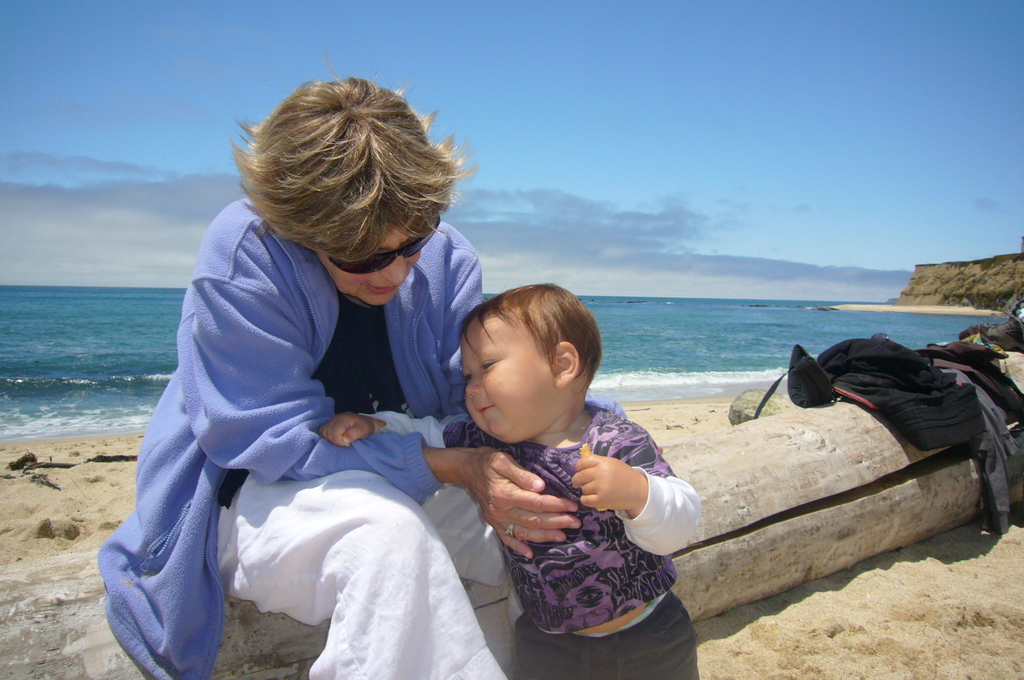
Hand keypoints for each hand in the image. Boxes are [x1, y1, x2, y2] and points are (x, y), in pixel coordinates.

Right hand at [318, 413, 383, 446]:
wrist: (364, 424)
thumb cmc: (364, 427)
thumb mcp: (363, 429)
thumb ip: (355, 433)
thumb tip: (345, 439)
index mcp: (341, 419)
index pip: (334, 434)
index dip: (341, 442)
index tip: (349, 443)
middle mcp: (333, 419)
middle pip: (328, 435)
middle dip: (337, 442)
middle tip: (347, 442)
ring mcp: (330, 422)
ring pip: (324, 435)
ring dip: (332, 440)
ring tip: (342, 440)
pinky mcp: (328, 426)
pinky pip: (321, 433)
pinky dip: (327, 438)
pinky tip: (334, 439)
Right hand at [425, 446, 579, 557]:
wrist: (466, 469)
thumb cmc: (487, 461)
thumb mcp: (503, 460)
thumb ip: (522, 474)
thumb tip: (541, 487)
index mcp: (505, 494)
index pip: (537, 503)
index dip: (557, 506)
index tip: (573, 506)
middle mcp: (501, 511)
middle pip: (534, 520)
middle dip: (557, 522)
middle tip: (576, 523)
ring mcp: (497, 520)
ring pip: (524, 532)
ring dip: (545, 536)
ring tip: (562, 537)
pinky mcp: (493, 524)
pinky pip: (507, 539)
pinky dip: (519, 547)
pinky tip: (530, 554)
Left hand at [573, 455, 648, 518]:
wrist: (639, 492)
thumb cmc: (625, 476)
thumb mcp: (613, 464)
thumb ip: (598, 463)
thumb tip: (581, 466)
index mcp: (604, 462)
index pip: (582, 462)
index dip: (579, 467)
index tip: (580, 471)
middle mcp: (600, 473)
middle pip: (579, 476)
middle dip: (577, 480)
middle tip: (579, 483)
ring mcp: (600, 487)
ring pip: (583, 489)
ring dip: (586, 490)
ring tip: (594, 491)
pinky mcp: (601, 500)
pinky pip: (585, 500)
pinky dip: (586, 499)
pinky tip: (592, 498)